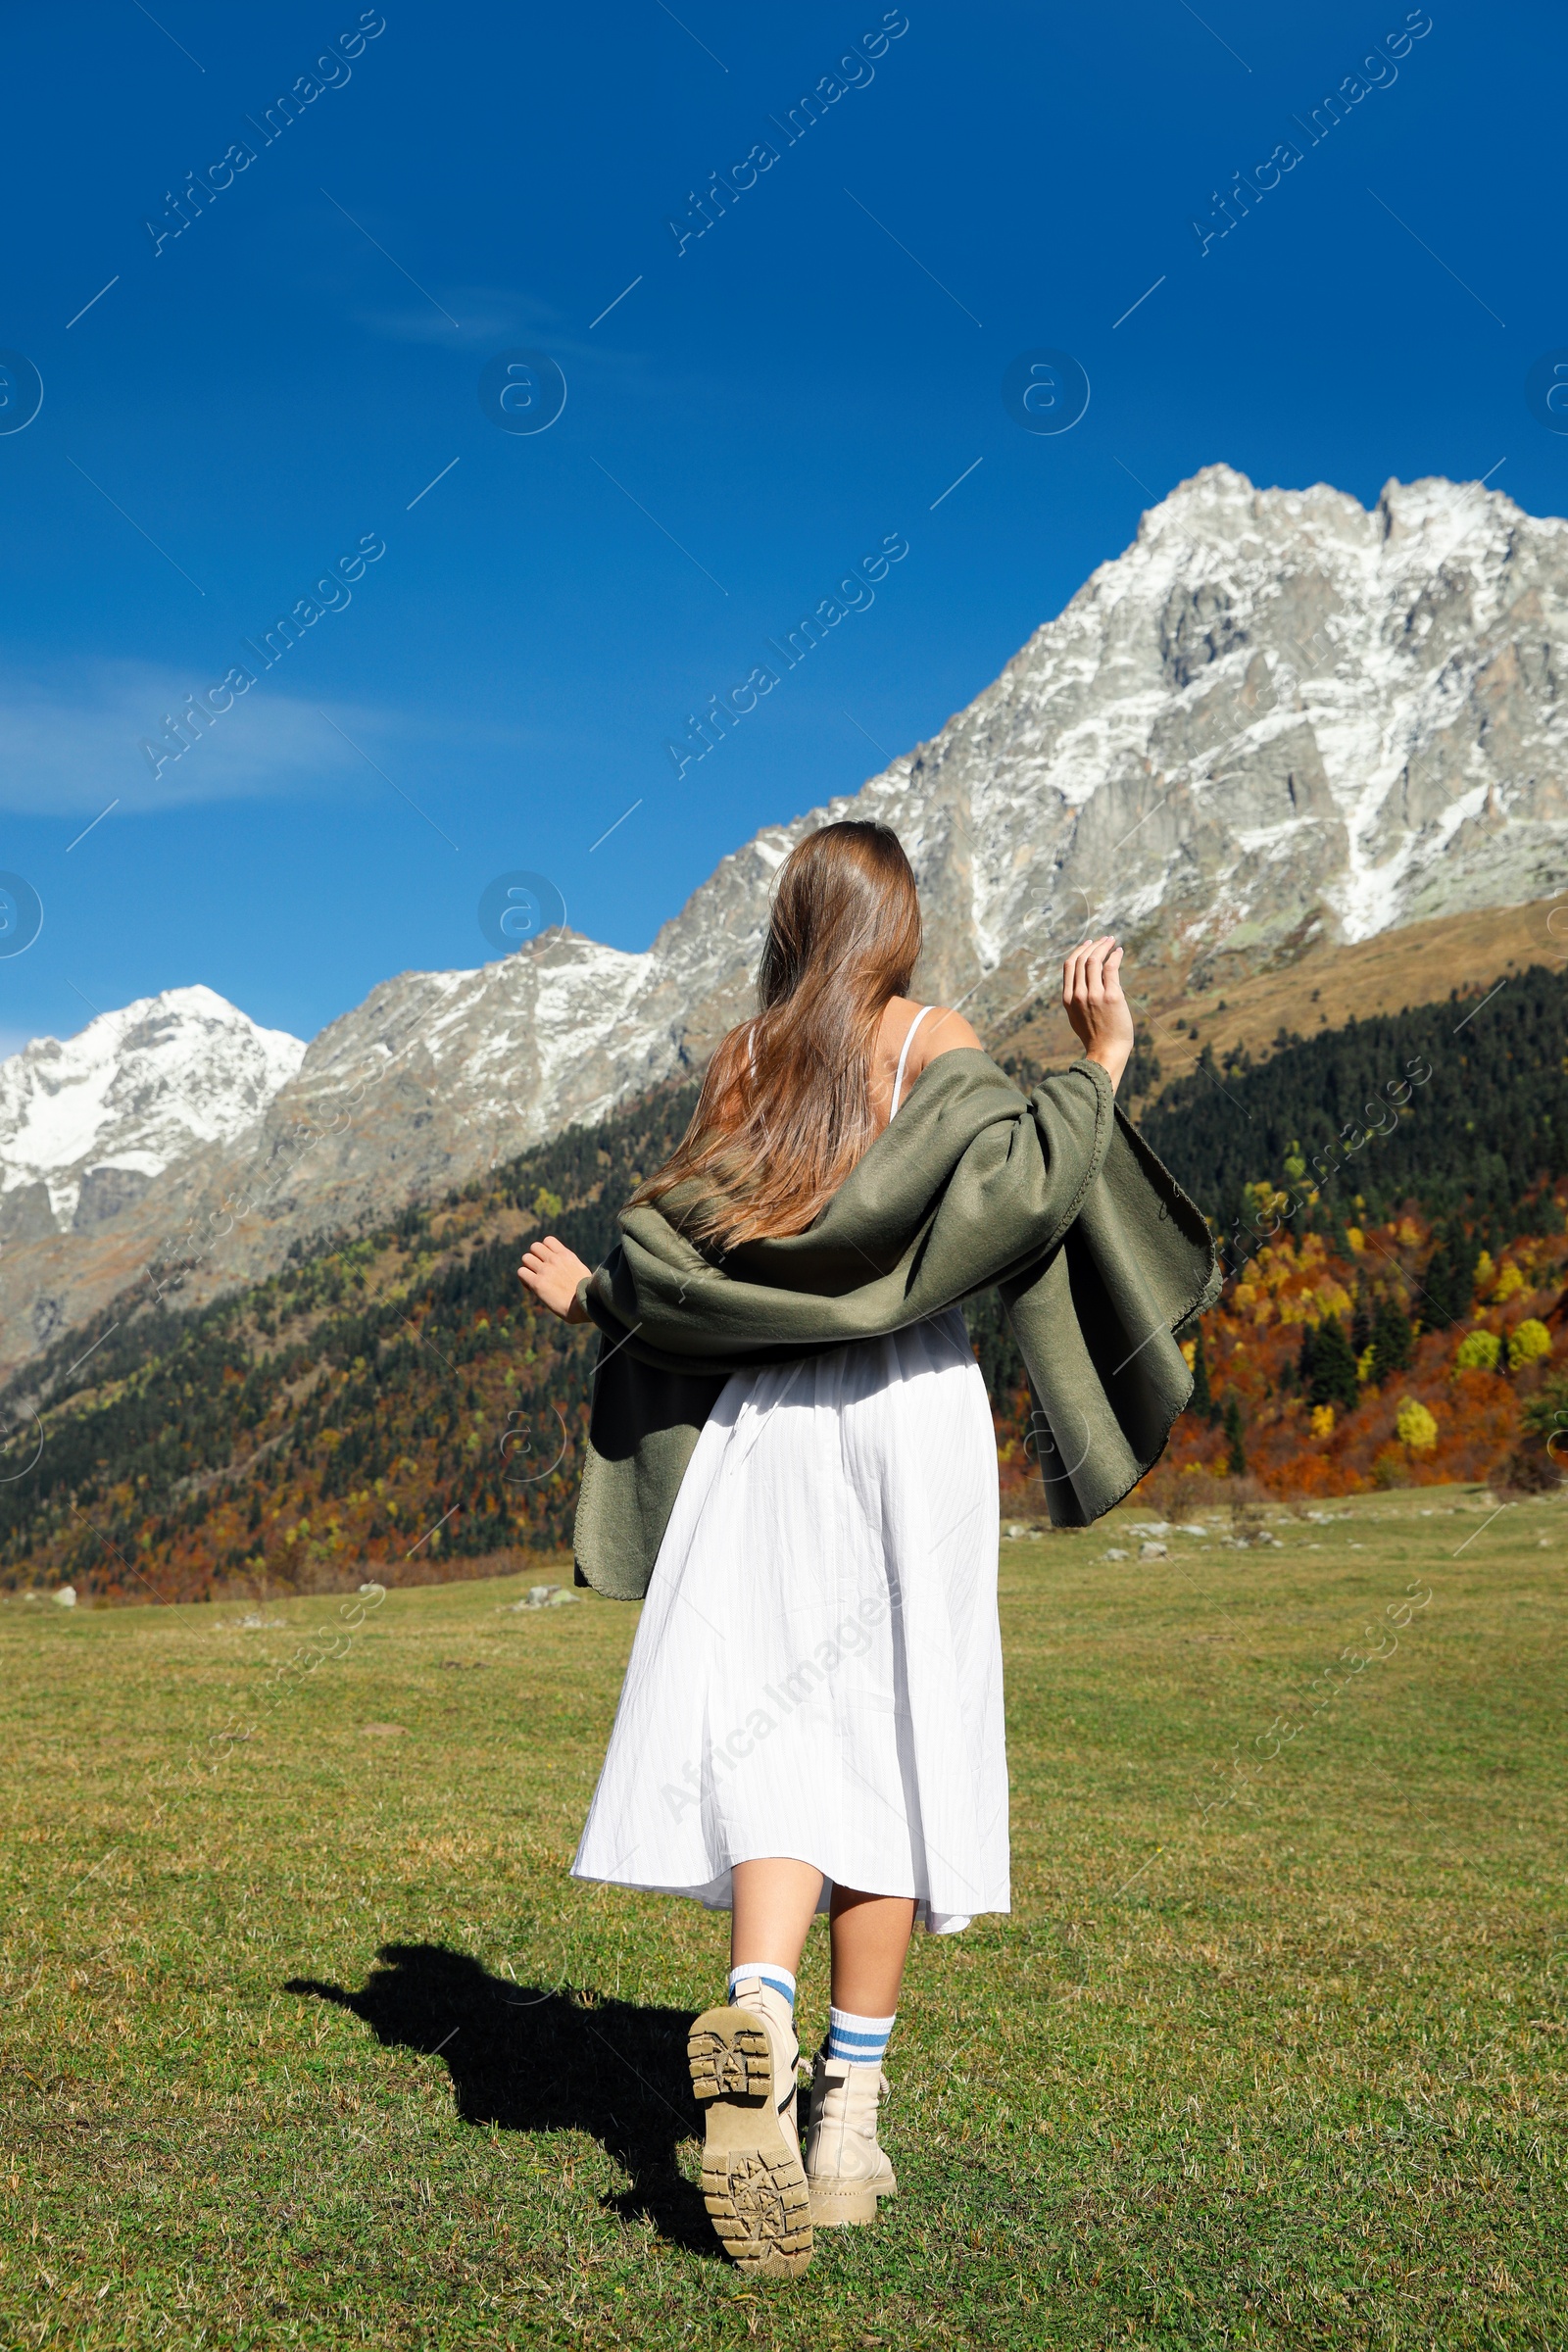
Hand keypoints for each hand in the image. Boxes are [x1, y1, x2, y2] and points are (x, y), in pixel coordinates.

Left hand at [518, 1234, 591, 1321]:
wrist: (585, 1305)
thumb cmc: (587, 1294)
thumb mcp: (580, 1271)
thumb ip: (569, 1265)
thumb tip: (565, 1270)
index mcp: (566, 1255)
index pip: (548, 1240)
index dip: (544, 1250)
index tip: (548, 1263)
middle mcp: (555, 1259)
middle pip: (534, 1247)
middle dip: (534, 1258)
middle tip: (539, 1272)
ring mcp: (545, 1270)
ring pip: (526, 1258)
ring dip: (528, 1268)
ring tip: (534, 1280)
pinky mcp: (537, 1283)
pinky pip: (521, 1272)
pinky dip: (524, 1280)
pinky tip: (532, 1288)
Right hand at [1062, 935, 1133, 1088]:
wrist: (1106, 1052)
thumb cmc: (1095, 1036)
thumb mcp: (1077, 1016)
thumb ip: (1077, 999)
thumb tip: (1085, 981)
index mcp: (1068, 999)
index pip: (1069, 966)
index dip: (1078, 951)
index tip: (1088, 943)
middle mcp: (1078, 994)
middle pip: (1081, 959)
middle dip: (1093, 945)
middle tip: (1104, 939)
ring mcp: (1094, 995)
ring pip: (1095, 960)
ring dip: (1104, 947)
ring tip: (1112, 941)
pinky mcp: (1111, 996)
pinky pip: (1111, 968)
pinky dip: (1115, 956)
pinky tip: (1119, 952)